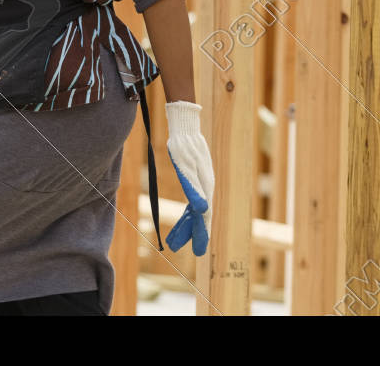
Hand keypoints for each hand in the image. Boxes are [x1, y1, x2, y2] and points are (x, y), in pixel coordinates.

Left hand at [163, 100, 213, 256]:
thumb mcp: (185, 167)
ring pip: (195, 210)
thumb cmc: (183, 146)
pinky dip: (188, 212)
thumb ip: (193, 189)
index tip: (198, 251)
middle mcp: (205, 187)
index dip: (201, 234)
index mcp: (205, 187)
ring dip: (186, 225)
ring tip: (174, 240)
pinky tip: (185, 218)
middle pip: (198, 216)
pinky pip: (193, 201)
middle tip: (176, 247)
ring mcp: (201, 183)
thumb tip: (202, 210)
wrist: (185, 127)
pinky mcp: (195, 178)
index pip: (203, 217)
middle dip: (189, 233)